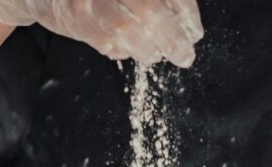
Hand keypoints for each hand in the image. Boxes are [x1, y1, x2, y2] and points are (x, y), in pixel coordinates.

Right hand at [0, 0, 203, 67]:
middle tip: (185, 55)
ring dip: (150, 49)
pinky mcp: (78, 23)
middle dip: (172, 38)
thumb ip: (159, 0)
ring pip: (129, 32)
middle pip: (148, 11)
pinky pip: (110, 44)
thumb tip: (186, 22)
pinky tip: (127, 46)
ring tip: (158, 52)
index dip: (185, 12)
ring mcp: (89, 5)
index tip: (194, 32)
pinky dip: (124, 50)